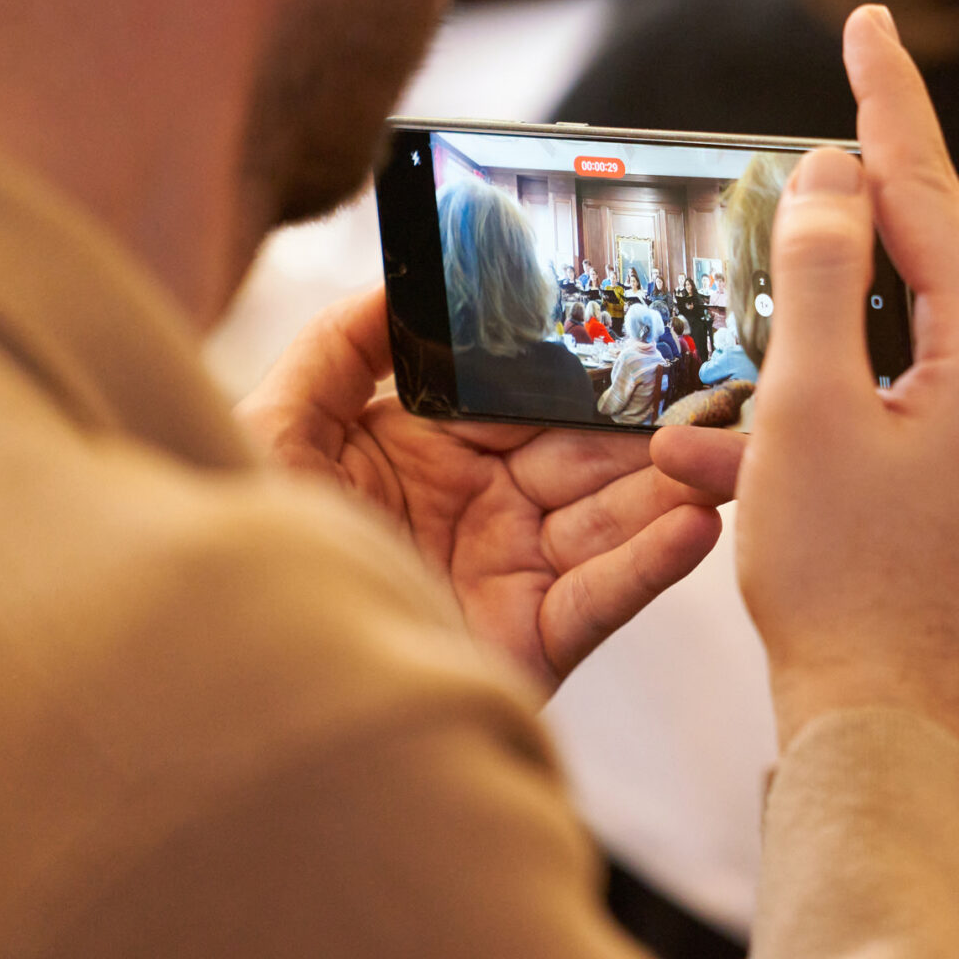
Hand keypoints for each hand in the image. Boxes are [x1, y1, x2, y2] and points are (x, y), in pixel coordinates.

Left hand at [236, 290, 745, 695]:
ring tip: (725, 445)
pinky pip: (605, 596)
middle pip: (585, 454)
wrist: (233, 679)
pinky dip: (652, 563)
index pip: (527, 398)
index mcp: (432, 453)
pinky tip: (695, 524)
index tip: (641, 328)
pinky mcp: (533, 641)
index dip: (581, 366)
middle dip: (651, 422)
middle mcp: (482, 509)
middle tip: (721, 381)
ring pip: (612, 517)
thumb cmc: (244, 551)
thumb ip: (341, 348)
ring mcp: (512, 574)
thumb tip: (402, 279)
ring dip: (672, 482)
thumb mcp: (276, 427)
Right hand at [731, 6, 958, 770]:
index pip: (934, 197)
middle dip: (830, 252)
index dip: (891, 103)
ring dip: (798, 370)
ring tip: (715, 416)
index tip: (872, 22)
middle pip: (919, 274)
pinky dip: (821, 427)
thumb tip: (841, 175)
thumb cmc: (842, 585)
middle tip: (783, 194)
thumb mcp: (806, 412)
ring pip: (891, 359)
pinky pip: (894, 423)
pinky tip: (737, 468)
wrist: (891, 740)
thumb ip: (824, 275)